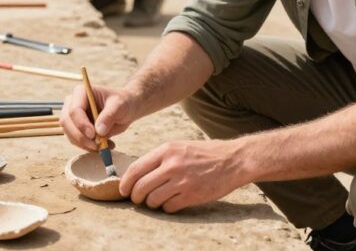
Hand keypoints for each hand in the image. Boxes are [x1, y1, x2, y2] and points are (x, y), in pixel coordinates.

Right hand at [60, 83, 137, 150]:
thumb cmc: (122, 103)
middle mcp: (72, 103)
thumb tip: (99, 131)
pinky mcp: (76, 128)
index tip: (93, 135)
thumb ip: (109, 116)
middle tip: (96, 146)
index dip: (81, 124)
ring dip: (84, 144)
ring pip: (69, 134)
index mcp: (81, 92)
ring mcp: (72, 116)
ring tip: (105, 146)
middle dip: (80, 137)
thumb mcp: (119, 106)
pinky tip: (104, 146)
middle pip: (66, 122)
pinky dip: (88, 147)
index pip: (74, 110)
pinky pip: (76, 141)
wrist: (126, 109)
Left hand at [120, 140, 243, 212]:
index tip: (123, 190)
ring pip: (153, 199)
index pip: (135, 169)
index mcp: (166, 150)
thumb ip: (159, 158)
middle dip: (135, 197)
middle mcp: (171, 165)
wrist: (232, 160)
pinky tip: (172, 202)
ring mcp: (182, 181)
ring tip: (156, 200)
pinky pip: (169, 207)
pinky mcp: (192, 195)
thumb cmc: (203, 154)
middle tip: (138, 199)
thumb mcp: (179, 147)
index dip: (126, 183)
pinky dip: (167, 207)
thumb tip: (137, 174)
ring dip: (151, 203)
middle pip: (141, 187)